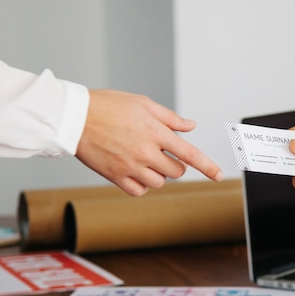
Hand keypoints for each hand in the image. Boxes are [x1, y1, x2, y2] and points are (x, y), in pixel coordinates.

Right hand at [75, 90, 222, 195]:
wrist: (75, 117)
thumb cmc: (108, 105)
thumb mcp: (143, 104)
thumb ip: (170, 118)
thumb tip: (191, 126)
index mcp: (156, 132)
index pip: (190, 154)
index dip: (208, 166)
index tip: (219, 175)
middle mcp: (146, 152)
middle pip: (176, 172)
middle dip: (174, 164)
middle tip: (160, 152)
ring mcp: (131, 166)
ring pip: (158, 182)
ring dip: (157, 174)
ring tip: (143, 158)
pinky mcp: (115, 176)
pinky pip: (138, 191)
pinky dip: (141, 184)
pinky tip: (134, 171)